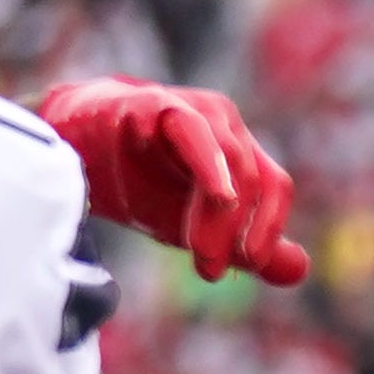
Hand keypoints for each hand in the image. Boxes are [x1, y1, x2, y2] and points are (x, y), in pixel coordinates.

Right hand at [37, 80, 309, 286]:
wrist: (72, 147)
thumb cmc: (143, 182)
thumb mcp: (197, 226)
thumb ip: (248, 250)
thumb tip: (300, 270)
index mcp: (240, 151)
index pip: (274, 186)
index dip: (269, 227)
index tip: (251, 265)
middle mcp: (224, 124)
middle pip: (250, 180)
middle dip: (233, 231)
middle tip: (210, 271)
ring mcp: (192, 109)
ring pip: (227, 159)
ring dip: (217, 212)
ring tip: (201, 252)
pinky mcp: (154, 103)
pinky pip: (190, 127)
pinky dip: (208, 160)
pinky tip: (217, 193)